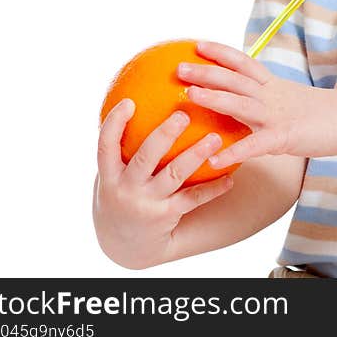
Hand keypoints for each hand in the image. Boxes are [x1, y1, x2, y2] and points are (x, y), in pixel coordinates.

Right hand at [93, 98, 232, 268]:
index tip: (129, 101)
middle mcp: (125, 188)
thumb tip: (135, 94)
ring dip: (195, 155)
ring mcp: (146, 203)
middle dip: (164, 135)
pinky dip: (213, 187)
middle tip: (183, 114)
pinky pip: (193, 198)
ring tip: (216, 138)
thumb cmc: (125, 189)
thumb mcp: (115, 171)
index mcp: (109, 173)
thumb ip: (123, 141)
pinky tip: (230, 175)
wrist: (125, 242)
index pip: (106, 145)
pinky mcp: (166, 216)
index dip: (115, 124)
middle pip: (144, 157)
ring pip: (174, 175)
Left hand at [177, 41, 336, 166]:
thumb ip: (270, 100)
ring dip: (214, 97)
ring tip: (189, 96)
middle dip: (205, 70)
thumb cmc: (323, 113)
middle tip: (178, 66)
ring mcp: (277, 115)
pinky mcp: (285, 137)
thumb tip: (251, 101)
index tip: (197, 44)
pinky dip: (234, 151)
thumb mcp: (292, 100)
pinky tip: (214, 160)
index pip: (243, 62)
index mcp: (273, 85)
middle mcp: (271, 95)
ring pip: (241, 102)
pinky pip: (255, 144)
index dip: (219, 52)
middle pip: (234, 78)